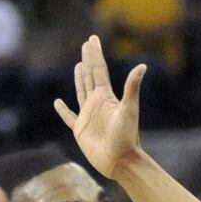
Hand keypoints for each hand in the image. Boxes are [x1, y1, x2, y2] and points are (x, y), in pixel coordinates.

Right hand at [54, 36, 146, 179]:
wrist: (121, 162)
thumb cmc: (127, 138)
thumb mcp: (129, 110)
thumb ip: (132, 88)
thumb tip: (142, 66)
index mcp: (106, 96)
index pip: (99, 70)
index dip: (95, 54)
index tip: (92, 39)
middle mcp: (97, 103)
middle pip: (90, 76)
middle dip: (88, 59)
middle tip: (87, 44)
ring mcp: (88, 116)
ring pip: (81, 91)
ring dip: (79, 78)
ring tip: (78, 65)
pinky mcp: (80, 130)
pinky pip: (69, 117)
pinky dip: (63, 110)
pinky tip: (58, 103)